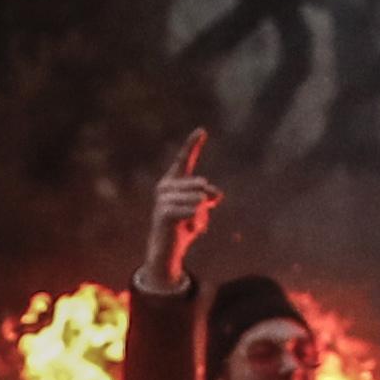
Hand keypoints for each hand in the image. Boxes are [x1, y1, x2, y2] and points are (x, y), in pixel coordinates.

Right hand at [139, 129, 217, 293]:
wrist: (167, 249)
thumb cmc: (184, 226)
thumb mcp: (200, 209)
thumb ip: (208, 197)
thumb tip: (216, 194)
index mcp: (174, 181)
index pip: (185, 159)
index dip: (192, 145)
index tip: (202, 130)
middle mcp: (165, 186)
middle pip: (198, 184)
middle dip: (206, 198)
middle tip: (204, 211)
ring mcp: (162, 199)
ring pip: (195, 197)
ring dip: (200, 213)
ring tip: (194, 223)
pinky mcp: (163, 213)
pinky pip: (188, 209)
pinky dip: (194, 217)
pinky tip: (193, 226)